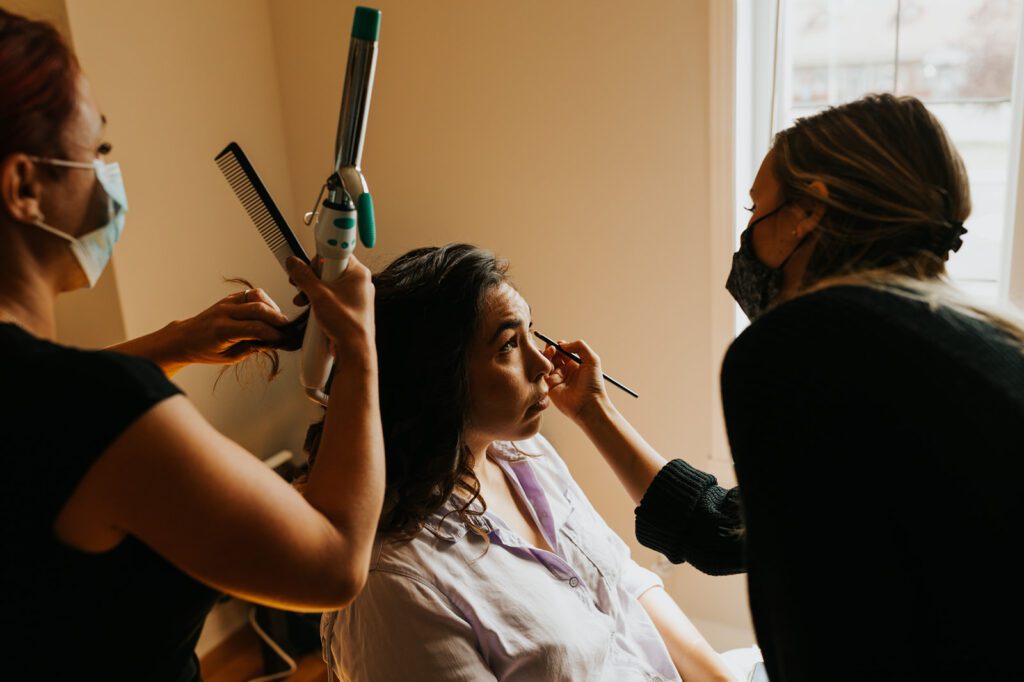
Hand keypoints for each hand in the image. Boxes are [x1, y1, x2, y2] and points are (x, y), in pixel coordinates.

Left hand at [171, 287, 290, 364]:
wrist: (185, 338)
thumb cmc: (204, 351)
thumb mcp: (228, 358)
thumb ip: (250, 349)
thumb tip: (271, 342)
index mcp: (222, 330)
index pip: (256, 328)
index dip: (275, 334)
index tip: (284, 340)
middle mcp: (224, 312)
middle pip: (259, 309)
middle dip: (278, 319)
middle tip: (287, 329)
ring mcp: (227, 302)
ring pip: (257, 296)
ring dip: (272, 307)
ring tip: (277, 321)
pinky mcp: (229, 298)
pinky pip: (252, 293)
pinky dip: (264, 301)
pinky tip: (267, 313)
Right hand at [286, 255, 373, 353]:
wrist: (354, 350)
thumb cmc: (346, 324)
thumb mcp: (318, 295)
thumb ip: (303, 276)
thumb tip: (293, 263)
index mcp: (358, 273)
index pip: (336, 253)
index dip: (318, 259)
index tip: (306, 265)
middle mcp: (358, 282)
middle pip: (329, 269)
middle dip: (311, 278)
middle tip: (300, 284)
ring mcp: (354, 295)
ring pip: (328, 284)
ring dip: (311, 290)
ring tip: (302, 299)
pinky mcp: (348, 307)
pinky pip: (330, 297)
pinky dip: (318, 300)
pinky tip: (309, 307)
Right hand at [543, 338, 609, 422]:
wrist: (588, 404)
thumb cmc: (593, 383)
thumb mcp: (592, 359)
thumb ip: (579, 346)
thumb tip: (562, 344)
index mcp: (575, 364)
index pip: (563, 350)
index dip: (559, 345)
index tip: (559, 345)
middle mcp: (565, 370)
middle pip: (553, 355)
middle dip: (551, 349)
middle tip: (552, 349)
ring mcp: (557, 378)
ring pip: (546, 364)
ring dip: (545, 356)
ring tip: (549, 354)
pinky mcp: (550, 387)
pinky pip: (542, 374)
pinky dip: (542, 367)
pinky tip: (546, 364)